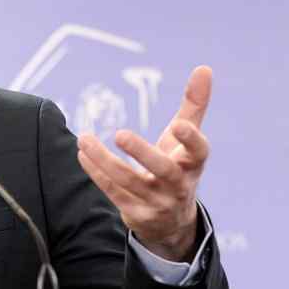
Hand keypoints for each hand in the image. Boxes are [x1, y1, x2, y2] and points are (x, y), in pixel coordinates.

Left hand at [75, 66, 211, 261]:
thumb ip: (194, 105)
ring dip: (103, 159)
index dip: (191, 139)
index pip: (199, 151)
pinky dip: (96, 172)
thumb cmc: (178, 166)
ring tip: (84, 138)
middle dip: (142, 153)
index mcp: (193, 163)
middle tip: (120, 133)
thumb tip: (204, 67)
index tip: (178, 124)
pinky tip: (83, 154)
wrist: (171, 222)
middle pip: (163, 170)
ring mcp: (158, 202)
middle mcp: (178, 185)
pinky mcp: (137, 214)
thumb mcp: (186, 139)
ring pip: (129, 181)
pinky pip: (113, 192)